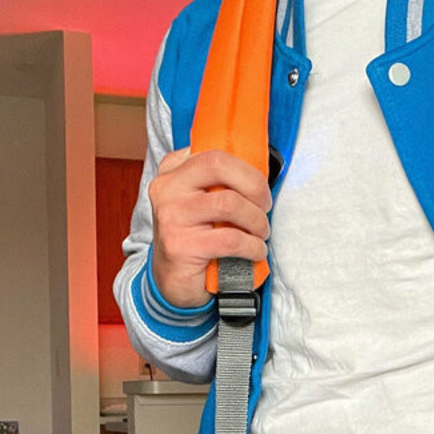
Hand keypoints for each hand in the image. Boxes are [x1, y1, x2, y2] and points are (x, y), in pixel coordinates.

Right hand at [148, 147, 272, 308]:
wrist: (171, 280)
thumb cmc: (194, 236)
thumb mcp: (199, 200)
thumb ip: (218, 181)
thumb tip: (260, 168)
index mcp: (173, 171)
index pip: (215, 152)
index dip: (247, 169)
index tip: (258, 188)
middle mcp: (168, 188)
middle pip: (219, 165)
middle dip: (254, 186)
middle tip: (265, 206)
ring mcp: (172, 216)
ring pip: (229, 203)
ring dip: (257, 220)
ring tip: (261, 232)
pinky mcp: (181, 246)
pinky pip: (231, 239)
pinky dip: (252, 246)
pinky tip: (256, 251)